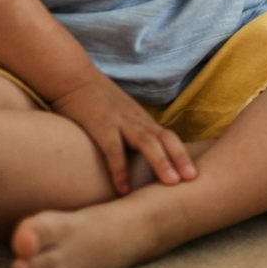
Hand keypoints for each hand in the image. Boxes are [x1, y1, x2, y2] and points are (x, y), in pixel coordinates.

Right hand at [48, 72, 195, 195]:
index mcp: (141, 120)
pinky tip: (123, 190)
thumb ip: (129, 132)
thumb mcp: (118, 115)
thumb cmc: (94, 101)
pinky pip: (113, 150)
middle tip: (192, 178)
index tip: (193, 174)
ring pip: (147, 142)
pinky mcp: (101, 126)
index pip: (168, 137)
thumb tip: (137, 156)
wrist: (73, 77)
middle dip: (180, 158)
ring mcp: (120, 122)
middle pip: (165, 138)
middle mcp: (136, 120)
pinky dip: (120, 170)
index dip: (181, 154)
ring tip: (171, 182)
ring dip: (161, 162)